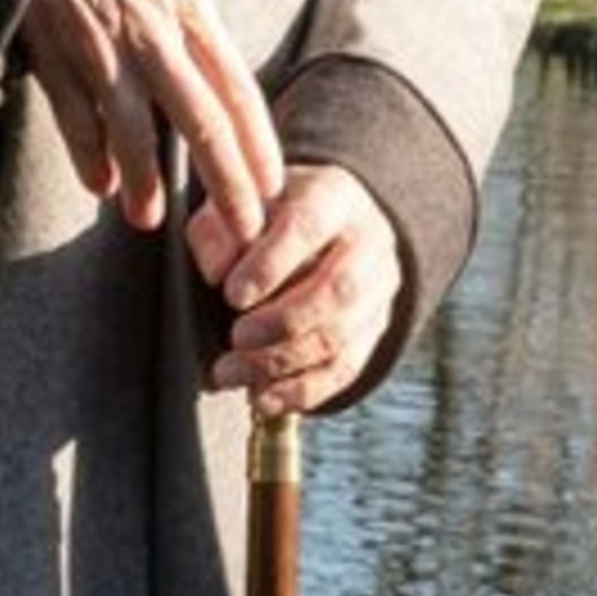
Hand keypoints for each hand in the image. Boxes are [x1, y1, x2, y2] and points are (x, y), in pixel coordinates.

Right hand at [18, 0, 282, 241]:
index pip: (238, 89)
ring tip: (149, 219)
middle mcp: (154, 32)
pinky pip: (74, 116)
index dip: (259, 145)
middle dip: (226, 183)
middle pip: (201, 120)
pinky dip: (87, 155)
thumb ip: (194, 19)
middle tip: (242, 231)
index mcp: (190, 10)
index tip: (272, 188)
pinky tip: (99, 185)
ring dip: (145, 180)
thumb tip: (216, 70)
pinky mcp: (55, 53)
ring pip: (133, 127)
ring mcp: (103, 46)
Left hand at [191, 161, 402, 417]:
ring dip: (282, 364)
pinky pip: (346, 369)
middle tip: (234, 341)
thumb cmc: (269, 215)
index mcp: (334, 196)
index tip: (231, 294)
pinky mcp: (375, 330)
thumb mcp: (238, 206)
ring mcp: (379, 290)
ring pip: (341, 336)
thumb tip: (217, 273)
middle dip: (281, 323)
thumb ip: (218, 231)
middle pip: (338, 289)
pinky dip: (302, 391)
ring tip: (231, 374)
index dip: (270, 264)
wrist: (329, 225)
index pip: (308, 226)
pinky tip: (262, 399)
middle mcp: (368, 242)